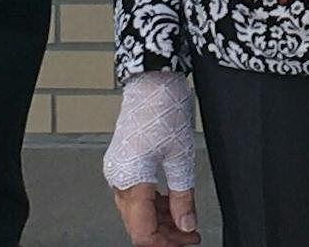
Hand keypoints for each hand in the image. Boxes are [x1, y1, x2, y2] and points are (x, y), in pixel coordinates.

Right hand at [104, 71, 199, 245]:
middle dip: (165, 235)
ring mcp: (118, 170)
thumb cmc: (164, 108)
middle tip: (190, 236)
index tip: (186, 243)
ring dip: (160, 220)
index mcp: (130, 180)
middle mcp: (118, 178)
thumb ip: (183, 196)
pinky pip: (135, 194)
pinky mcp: (124, 162)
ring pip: (136, 211)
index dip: (165, 244)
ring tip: (186, 222)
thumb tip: (186, 224)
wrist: (152, 79)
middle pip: (137, 224)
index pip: (143, 232)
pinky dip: (154, 203)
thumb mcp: (182, 156)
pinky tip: (172, 204)